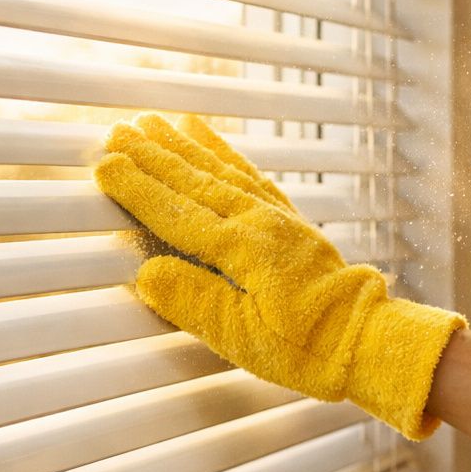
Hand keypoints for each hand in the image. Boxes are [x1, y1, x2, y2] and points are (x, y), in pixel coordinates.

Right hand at [94, 113, 463, 438]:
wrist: (367, 340)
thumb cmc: (306, 348)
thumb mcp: (243, 338)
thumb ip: (194, 303)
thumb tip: (146, 274)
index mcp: (242, 250)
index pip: (176, 213)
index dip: (137, 189)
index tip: (103, 165)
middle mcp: (259, 224)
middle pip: (194, 182)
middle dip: (152, 156)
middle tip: (115, 131)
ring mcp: (278, 219)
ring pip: (221, 172)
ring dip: (184, 147)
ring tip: (155, 123)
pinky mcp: (291, 223)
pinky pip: (252, 178)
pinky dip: (227, 155)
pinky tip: (210, 141)